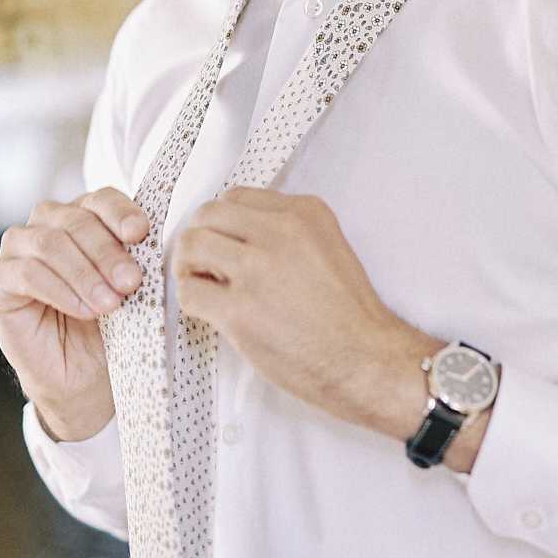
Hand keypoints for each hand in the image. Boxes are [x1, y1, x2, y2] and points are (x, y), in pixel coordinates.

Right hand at [0, 186, 149, 430]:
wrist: (86, 375)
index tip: (141, 234)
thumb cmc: (112, 325)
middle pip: (76, 220)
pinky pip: (26, 273)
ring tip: (109, 304)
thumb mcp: (132, 290)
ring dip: (84, 274)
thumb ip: (136, 260)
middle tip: (131, 282)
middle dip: (107, 252)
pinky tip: (83, 311)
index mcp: (86, 216)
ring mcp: (19, 248)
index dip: (121, 212)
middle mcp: (49, 223)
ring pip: (50, 243)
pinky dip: (59, 290)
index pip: (101, 198)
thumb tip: (150, 241)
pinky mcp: (0, 279)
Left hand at [172, 186, 403, 432]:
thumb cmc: (350, 314)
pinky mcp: (240, 310)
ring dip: (188, 267)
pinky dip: (191, 301)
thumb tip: (237, 239)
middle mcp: (280, 233)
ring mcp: (258, 270)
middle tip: (206, 266)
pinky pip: (189, 291)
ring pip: (191, 245)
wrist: (368, 361)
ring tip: (204, 287)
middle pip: (208, 215)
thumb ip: (287, 234)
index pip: (237, 197)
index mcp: (304, 212)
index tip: (228, 246)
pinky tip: (210, 314)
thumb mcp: (330, 247)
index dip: (225, 224)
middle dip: (200, 238)